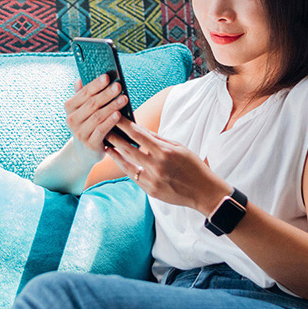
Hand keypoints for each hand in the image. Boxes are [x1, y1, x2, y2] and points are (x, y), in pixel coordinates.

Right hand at [64, 75, 128, 155]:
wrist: (83, 152)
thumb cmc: (87, 125)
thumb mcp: (82, 110)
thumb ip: (82, 95)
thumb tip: (80, 78)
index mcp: (70, 107)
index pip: (84, 93)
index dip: (96, 84)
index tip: (108, 76)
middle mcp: (72, 120)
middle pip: (91, 104)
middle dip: (106, 94)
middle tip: (119, 86)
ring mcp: (80, 133)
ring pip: (97, 116)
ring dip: (112, 106)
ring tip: (124, 98)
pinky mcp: (90, 144)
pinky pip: (101, 130)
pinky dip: (110, 122)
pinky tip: (119, 114)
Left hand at [104, 119, 232, 214]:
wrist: (204, 192)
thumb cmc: (194, 166)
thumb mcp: (179, 147)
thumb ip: (158, 139)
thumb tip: (141, 129)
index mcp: (164, 152)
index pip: (138, 134)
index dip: (124, 124)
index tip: (115, 116)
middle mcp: (156, 166)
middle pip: (128, 148)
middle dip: (114, 137)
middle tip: (103, 129)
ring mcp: (152, 180)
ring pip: (127, 164)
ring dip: (115, 154)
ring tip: (106, 145)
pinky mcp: (150, 191)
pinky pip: (134, 177)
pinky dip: (126, 167)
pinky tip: (119, 160)